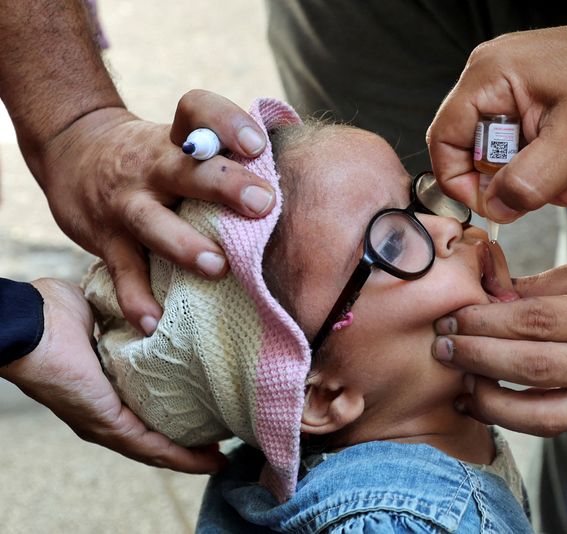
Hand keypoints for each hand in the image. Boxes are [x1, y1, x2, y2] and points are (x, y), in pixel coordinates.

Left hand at [0, 278, 225, 472]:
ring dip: (190, 457)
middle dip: (189, 444)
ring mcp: (104, 423)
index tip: (205, 414)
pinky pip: (151, 448)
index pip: (145, 411)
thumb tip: (154, 303)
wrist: (32, 324)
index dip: (175, 415)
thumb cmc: (53, 313)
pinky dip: (181, 456)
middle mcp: (103, 413)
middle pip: (154, 438)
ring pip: (156, 450)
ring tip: (220, 457)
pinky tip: (208, 458)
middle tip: (221, 442)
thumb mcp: (104, 314)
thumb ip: (128, 314)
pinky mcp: (107, 425)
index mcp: (103, 388)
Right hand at [35, 90, 272, 333]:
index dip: (226, 122)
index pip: (197, 111)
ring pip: (152, 222)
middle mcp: (151, 166)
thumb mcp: (182, 142)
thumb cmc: (156, 158)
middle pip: (187, 168)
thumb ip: (228, 154)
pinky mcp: (106, 240)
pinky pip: (123, 272)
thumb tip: (304, 171)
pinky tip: (155, 321)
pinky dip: (136, 299)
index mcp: (176, 139)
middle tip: (262, 203)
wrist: (75, 153)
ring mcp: (126, 203)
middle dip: (224, 185)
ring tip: (217, 267)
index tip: (256, 144)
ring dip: (185, 245)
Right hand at [427, 21, 566, 221]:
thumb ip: (528, 182)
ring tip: (563, 182)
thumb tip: (495, 208)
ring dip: (524, 175)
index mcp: (489, 75)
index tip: (493, 206)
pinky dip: (535, 161)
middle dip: (502, 180)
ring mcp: (508, 82)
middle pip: (469, 146)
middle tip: (536, 195)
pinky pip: (514, 138)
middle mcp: (491, 74)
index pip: (444, 139)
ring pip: (495, 147)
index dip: (460, 181)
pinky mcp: (526, 93)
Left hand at [431, 252, 566, 435]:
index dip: (486, 321)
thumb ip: (542, 287)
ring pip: (540, 411)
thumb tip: (485, 296)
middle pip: (530, 366)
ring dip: (488, 400)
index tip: (452, 315)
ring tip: (455, 380)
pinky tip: (482, 402)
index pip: (535, 322)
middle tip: (440, 345)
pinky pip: (555, 422)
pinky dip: (513, 418)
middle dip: (476, 357)